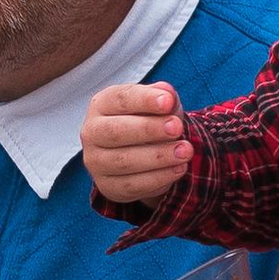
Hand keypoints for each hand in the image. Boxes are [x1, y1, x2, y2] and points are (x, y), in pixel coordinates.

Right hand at [81, 81, 191, 205]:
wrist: (142, 152)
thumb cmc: (149, 120)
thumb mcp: (159, 104)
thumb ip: (164, 97)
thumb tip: (167, 94)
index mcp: (102, 105)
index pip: (119, 99)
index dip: (143, 100)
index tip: (168, 102)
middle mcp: (92, 133)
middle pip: (114, 131)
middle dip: (148, 129)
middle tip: (177, 128)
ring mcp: (95, 161)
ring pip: (123, 161)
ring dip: (158, 156)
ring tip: (186, 151)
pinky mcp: (107, 185)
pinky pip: (131, 185)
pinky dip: (158, 178)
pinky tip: (179, 168)